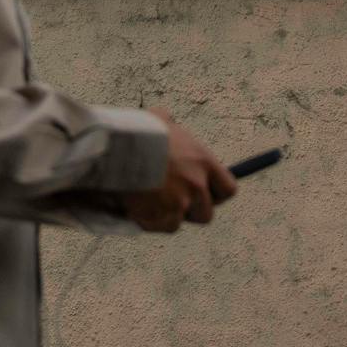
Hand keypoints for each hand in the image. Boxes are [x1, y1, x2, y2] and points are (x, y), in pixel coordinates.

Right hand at [119, 109, 236, 232]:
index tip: (204, 194)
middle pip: (205, 214)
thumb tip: (168, 126)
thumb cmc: (139, 131)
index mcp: (203, 162)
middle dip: (189, 211)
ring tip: (146, 200)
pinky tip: (134, 206)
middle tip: (170, 201)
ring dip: (164, 216)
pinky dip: (147, 221)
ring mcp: (180, 203)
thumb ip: (173, 130)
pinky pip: (157, 226)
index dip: (215, 194)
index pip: (228, 189)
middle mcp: (197, 185)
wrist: (118, 149)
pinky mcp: (160, 217)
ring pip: (177, 222)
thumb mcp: (161, 120)